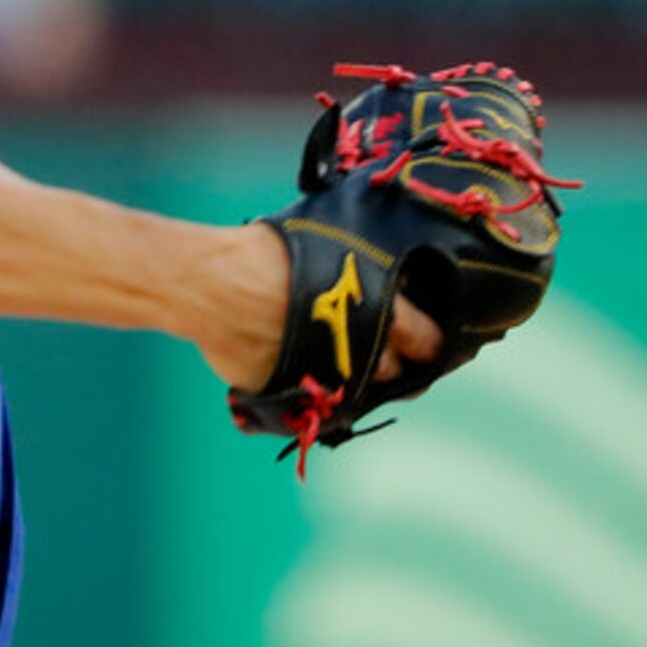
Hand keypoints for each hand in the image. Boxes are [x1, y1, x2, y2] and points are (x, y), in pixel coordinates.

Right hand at [199, 224, 443, 389]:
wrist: (215, 286)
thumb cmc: (266, 253)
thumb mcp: (329, 243)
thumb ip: (360, 269)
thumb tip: (375, 272)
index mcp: (384, 309)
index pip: (430, 340)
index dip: (428, 340)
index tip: (421, 339)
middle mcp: (366, 351)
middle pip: (400, 374)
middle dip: (394, 365)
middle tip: (379, 352)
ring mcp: (335, 380)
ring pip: (362, 393)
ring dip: (355, 378)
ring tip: (337, 358)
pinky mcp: (301, 400)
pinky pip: (319, 403)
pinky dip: (317, 389)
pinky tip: (305, 368)